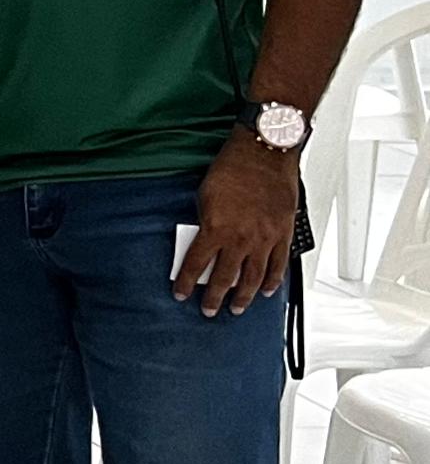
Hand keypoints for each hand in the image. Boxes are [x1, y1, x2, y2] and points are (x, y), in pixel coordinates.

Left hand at [176, 128, 299, 316]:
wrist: (264, 153)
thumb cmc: (233, 168)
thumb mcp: (204, 196)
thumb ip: (204, 223)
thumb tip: (202, 241)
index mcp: (216, 229)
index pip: (195, 264)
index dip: (186, 282)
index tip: (181, 293)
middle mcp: (241, 239)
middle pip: (225, 277)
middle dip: (215, 297)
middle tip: (209, 310)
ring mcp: (265, 239)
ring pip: (254, 278)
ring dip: (244, 296)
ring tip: (237, 308)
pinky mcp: (283, 234)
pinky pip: (279, 265)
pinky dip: (274, 281)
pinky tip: (268, 291)